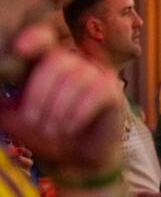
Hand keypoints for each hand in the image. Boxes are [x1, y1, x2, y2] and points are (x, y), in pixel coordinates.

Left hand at [0, 23, 123, 171]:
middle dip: (40, 94)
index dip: (34, 39)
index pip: (44, 38)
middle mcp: (75, 62)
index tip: (19, 49)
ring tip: (52, 131)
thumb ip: (9, 106)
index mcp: (49, 63)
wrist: (80, 158)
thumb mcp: (21, 120)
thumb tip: (2, 102)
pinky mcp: (113, 91)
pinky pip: (96, 93)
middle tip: (33, 122)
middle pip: (57, 61)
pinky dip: (79, 113)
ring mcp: (97, 74)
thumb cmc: (49, 134)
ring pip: (76, 79)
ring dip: (59, 108)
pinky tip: (70, 128)